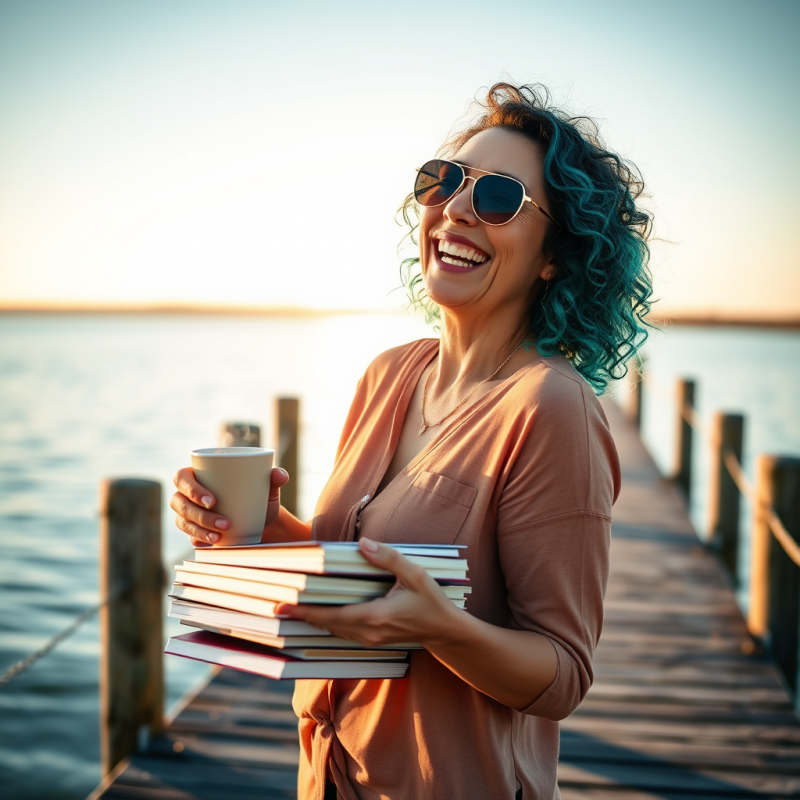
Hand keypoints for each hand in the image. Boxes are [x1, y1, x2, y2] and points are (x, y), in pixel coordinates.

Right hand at [170, 466, 289, 545]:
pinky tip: (213, 543)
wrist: (262, 521)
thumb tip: (280, 475)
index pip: (182, 478)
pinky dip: (200, 540)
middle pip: (179, 503)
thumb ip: (274, 477)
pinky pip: (189, 537)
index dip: (191, 489)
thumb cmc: (258, 496)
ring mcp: (187, 514)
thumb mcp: (267, 486)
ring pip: (182, 521)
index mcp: (198, 474)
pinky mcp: (192, 531)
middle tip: (224, 523)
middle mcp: (187, 494)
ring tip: (221, 536)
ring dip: (200, 530)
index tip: (213, 501)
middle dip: (199, 515)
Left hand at [274, 538, 462, 646]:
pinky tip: (316, 614)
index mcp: (375, 616)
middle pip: (326, 624)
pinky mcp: (371, 640)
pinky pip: (342, 632)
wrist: (444, 630)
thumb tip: (363, 543)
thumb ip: (388, 558)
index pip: (331, 615)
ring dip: (312, 620)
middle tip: (275, 607)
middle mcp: (367, 632)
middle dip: (301, 616)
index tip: (281, 608)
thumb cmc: (431, 601)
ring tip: (289, 609)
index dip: (304, 612)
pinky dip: (327, 622)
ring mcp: (369, 639)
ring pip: (333, 630)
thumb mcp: (414, 575)